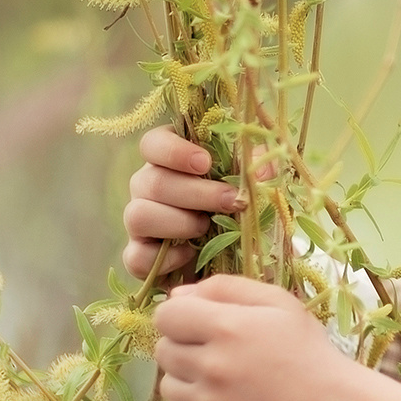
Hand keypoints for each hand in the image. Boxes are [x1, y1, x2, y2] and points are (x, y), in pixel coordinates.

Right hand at [122, 126, 257, 279]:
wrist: (229, 255)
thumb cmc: (236, 207)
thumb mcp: (250, 184)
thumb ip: (256, 170)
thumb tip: (262, 172)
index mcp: (169, 160)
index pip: (152, 143)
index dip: (174, 151)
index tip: (205, 162)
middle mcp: (146, 186)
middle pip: (151, 181)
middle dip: (196, 193)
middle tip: (231, 202)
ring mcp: (138, 220)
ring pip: (138, 215)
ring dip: (180, 222)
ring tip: (207, 227)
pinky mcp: (137, 255)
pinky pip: (138, 256)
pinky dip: (168, 257)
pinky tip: (191, 253)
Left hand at [155, 274, 400, 400]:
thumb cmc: (307, 351)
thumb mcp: (278, 304)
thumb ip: (226, 288)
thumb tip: (176, 294)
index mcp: (227, 327)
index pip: (166, 315)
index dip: (180, 315)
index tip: (200, 322)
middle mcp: (211, 367)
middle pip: (163, 350)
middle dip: (184, 346)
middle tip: (220, 352)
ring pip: (168, 385)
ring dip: (188, 379)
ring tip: (225, 380)